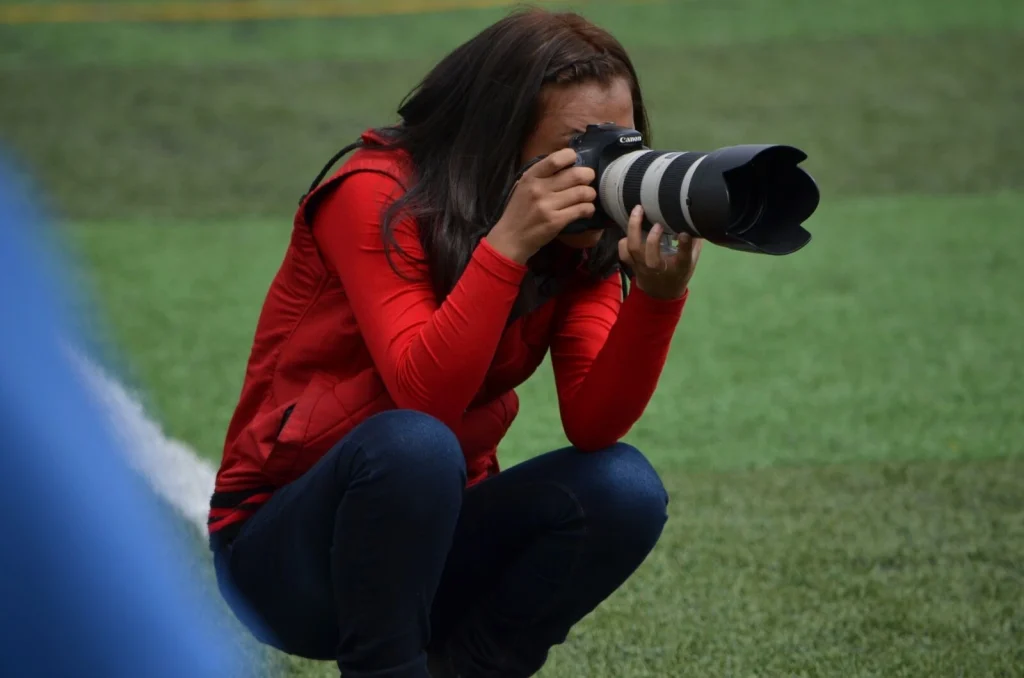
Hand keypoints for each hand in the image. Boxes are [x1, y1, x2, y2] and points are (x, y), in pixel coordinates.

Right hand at [485, 149, 596, 263]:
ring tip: (588, 197)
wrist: (510, 239)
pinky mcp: (556, 221)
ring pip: (583, 192)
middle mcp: (539, 189)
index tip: (574, 161)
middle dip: (588, 175)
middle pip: (576, 174)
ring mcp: (548, 206)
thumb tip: (568, 165)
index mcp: (531, 177)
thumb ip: (542, 176)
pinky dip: (589, 209)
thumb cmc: (518, 212)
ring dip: (590, 194)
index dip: (571, 157)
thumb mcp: (523, 187)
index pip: (556, 159)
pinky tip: (586, 211)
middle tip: (588, 180)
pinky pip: (582, 209)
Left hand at [618, 205, 701, 299]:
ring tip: (637, 211)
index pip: (684, 257)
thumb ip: (693, 242)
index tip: (684, 233)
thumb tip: (694, 219)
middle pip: (650, 251)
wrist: (660, 294)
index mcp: (678, 266)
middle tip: (656, 216)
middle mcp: (658, 266)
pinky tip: (629, 229)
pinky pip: (623, 252)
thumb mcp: (691, 261)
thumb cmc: (677, 273)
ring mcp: (642, 265)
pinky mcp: (632, 263)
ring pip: (633, 248)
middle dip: (651, 234)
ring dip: (633, 229)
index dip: (684, 245)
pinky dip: (624, 240)